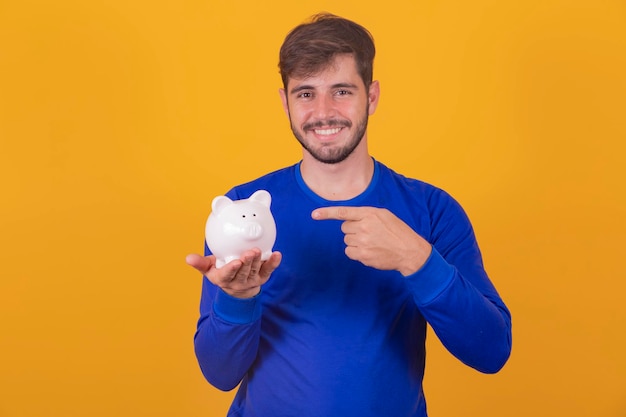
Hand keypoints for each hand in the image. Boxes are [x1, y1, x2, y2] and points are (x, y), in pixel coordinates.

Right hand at [186, 248, 281, 298]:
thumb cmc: (222, 272)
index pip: (227, 275)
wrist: (238, 287)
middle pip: (243, 272)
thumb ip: (200, 263)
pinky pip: (268, 270)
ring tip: (258, 251)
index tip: (235, 262)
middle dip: (247, 263)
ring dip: (258, 261)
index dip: (232, 269)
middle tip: (250, 252)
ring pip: (255, 271)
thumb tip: (188, 258)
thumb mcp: (209, 269)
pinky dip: (273, 263)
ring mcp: (251, 280)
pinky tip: (277, 255)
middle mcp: (238, 281)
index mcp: (224, 279)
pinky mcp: (262, 278)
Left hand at [312, 206, 430, 275]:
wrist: (410, 251)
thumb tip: (348, 219)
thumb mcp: (384, 215)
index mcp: (369, 214)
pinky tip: (369, 251)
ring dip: (355, 242)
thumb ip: (366, 214)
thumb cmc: (397, 232)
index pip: (343, 212)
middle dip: (353, 231)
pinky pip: (349, 252)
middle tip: (368, 233)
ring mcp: (363, 242)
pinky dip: (356, 252)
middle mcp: (364, 226)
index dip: (327, 213)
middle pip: (344, 228)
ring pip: (347, 240)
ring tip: (372, 243)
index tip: (314, 214)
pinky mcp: (363, 255)